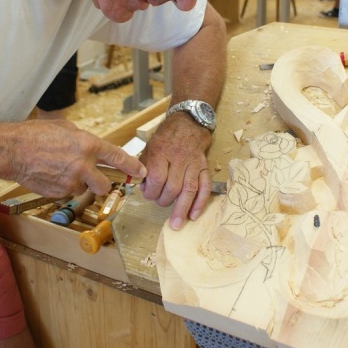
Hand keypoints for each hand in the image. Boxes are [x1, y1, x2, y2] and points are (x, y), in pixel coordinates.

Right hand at [8, 119, 146, 198]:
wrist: (12, 150)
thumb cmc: (36, 134)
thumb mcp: (66, 128)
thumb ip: (84, 141)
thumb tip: (93, 150)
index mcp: (88, 144)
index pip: (118, 158)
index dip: (133, 166)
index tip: (141, 172)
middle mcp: (83, 165)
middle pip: (105, 185)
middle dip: (101, 183)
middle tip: (92, 177)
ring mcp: (71, 181)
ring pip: (84, 190)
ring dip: (79, 184)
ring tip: (61, 170)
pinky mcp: (59, 193)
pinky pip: (68, 193)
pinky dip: (64, 187)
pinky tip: (51, 175)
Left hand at [140, 113, 212, 229]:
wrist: (188, 124)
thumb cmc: (165, 138)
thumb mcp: (149, 147)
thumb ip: (144, 167)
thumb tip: (143, 188)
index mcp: (161, 151)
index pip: (157, 177)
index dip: (151, 191)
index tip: (147, 194)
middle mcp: (178, 157)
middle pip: (173, 186)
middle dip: (164, 200)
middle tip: (159, 202)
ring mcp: (194, 163)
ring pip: (189, 189)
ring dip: (182, 209)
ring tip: (176, 224)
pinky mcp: (204, 167)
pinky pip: (205, 187)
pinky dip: (200, 202)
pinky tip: (194, 215)